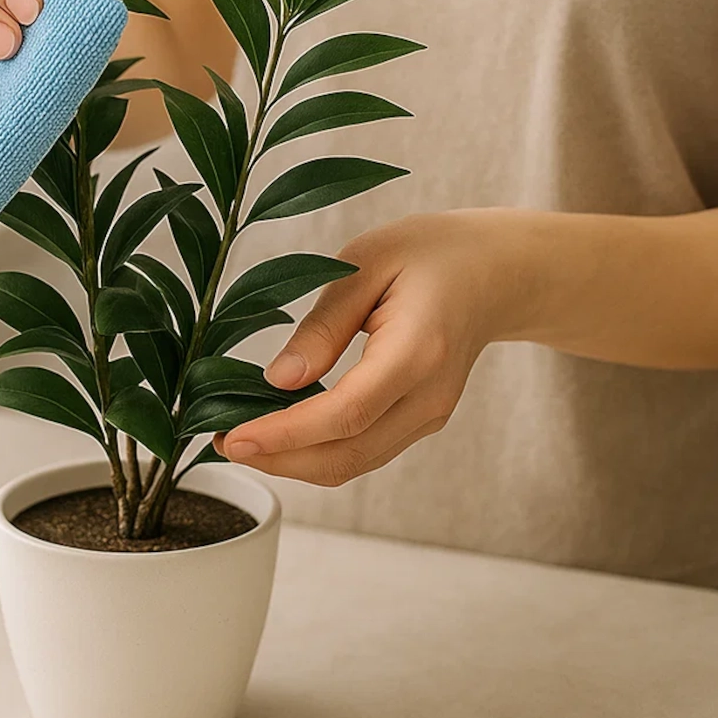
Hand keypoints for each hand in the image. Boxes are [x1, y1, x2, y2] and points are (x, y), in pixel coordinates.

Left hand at [214, 210, 532, 486]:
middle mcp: (429, 397)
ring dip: (294, 462)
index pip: (345, 414)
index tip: (233, 437)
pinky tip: (283, 431)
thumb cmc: (431, 254)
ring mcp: (431, 416)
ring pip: (354, 463)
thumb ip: (324, 324)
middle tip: (221, 441)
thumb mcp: (367, 262)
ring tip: (242, 438)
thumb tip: (278, 380)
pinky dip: (319, 450)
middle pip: (347, 455)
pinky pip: (365, 451)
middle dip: (279, 460)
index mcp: (418, 352)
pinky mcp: (422, 421)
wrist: (496, 272)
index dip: (284, 435)